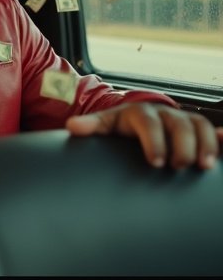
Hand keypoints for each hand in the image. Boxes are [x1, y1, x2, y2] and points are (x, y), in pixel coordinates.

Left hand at [66, 102, 222, 169]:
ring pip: (201, 127)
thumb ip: (91, 126)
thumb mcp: (105, 124)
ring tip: (205, 166)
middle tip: (179, 166)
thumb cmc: (120, 125)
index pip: (149, 123)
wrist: (137, 118)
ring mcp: (184, 120)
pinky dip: (222, 138)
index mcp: (141, 113)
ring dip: (206, 145)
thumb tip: (71, 126)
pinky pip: (215, 131)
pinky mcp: (198, 129)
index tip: (155, 162)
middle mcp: (166, 114)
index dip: (154, 141)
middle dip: (182, 146)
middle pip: (180, 125)